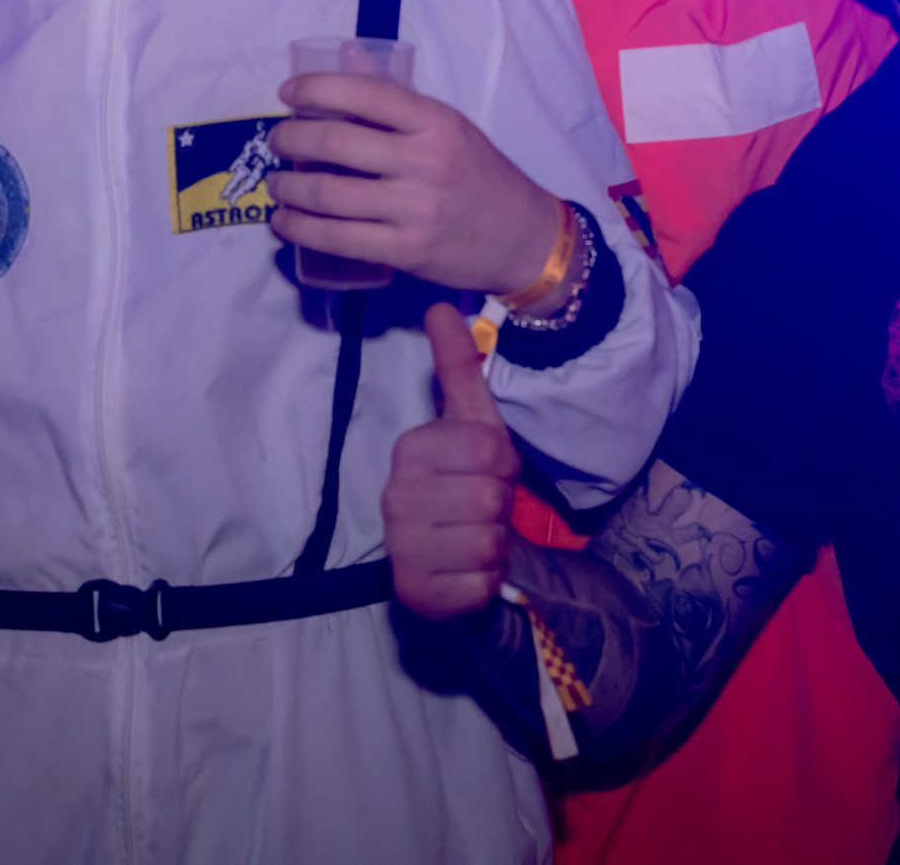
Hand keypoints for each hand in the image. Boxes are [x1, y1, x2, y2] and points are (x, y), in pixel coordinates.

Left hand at [267, 72, 564, 292]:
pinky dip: (301, 229)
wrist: (523, 237)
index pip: (364, 95)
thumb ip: (396, 99)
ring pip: (329, 195)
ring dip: (288, 188)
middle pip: (335, 144)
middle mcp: (426, 162)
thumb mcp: (449, 127)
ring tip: (277, 184)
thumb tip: (347, 57)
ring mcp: (416, 209)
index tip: (288, 93)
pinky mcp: (407, 251)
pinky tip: (285, 222)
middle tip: (277, 142)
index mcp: (435, 122)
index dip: (316, 89)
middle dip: (290, 140)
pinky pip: (339, 239)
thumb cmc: (481, 176)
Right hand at [384, 303, 516, 619]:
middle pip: (490, 496)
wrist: (458, 558)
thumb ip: (458, 367)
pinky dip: (485, 583)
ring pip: (486, 542)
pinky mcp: (413, 594)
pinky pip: (476, 586)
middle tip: (484, 508)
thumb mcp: (473, 424)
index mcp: (411, 450)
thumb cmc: (471, 482)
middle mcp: (395, 496)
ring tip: (477, 537)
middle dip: (500, 506)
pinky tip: (469, 573)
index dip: (504, 465)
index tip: (489, 472)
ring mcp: (400, 547)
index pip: (488, 451)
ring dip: (496, 545)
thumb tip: (441, 306)